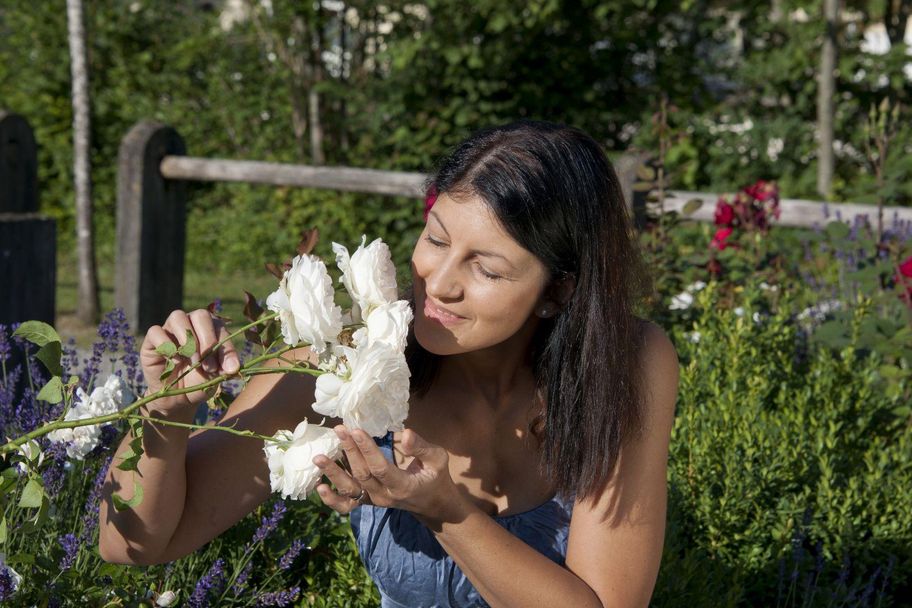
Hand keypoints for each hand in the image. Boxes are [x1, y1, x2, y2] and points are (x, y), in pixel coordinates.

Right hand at [139, 309, 240, 414]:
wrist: (177, 398)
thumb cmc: (200, 381)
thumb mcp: (217, 375)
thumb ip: (225, 366)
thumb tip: (233, 368)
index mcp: (210, 328)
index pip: (219, 326)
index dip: (225, 346)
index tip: (228, 369)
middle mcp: (190, 323)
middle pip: (200, 315)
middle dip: (207, 339)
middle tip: (208, 365)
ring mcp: (170, 329)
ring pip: (177, 317)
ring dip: (188, 340)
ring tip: (193, 362)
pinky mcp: (152, 340)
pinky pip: (156, 331)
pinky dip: (167, 345)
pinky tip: (175, 361)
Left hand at [312, 425, 468, 522]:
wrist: (433, 505)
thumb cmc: (436, 477)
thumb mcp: (438, 459)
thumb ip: (422, 447)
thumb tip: (405, 433)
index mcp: (402, 486)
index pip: (380, 468)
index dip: (366, 450)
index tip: (356, 430)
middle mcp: (385, 496)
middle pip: (362, 475)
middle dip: (349, 451)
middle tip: (339, 430)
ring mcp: (374, 501)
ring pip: (350, 489)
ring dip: (333, 473)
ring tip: (318, 458)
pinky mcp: (368, 502)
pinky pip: (348, 504)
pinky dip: (332, 499)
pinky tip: (319, 487)